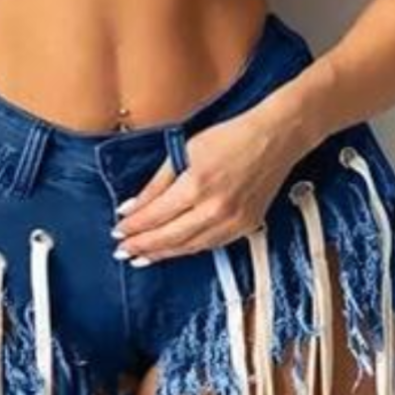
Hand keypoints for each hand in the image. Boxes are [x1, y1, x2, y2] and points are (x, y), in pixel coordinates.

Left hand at [111, 96, 315, 264]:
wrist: (277, 137)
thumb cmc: (231, 137)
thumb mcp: (186, 151)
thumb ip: (157, 184)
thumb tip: (131, 207)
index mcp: (198, 185)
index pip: (155, 215)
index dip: (134, 227)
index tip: (118, 232)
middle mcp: (215, 209)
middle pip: (169, 237)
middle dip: (142, 246)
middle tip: (122, 252)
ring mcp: (232, 222)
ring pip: (188, 247)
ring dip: (161, 254)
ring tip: (140, 257)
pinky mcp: (244, 228)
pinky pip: (208, 245)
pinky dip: (186, 249)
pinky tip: (171, 250)